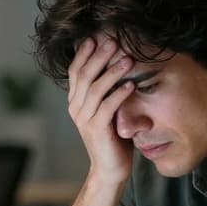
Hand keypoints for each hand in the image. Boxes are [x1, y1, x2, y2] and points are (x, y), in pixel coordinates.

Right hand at [67, 37, 135, 184]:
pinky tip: (131, 84)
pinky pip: (107, 107)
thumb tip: (120, 60)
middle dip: (99, 56)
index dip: (85, 53)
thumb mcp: (109, 109)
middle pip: (84, 75)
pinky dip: (119, 94)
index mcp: (76, 100)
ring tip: (127, 59)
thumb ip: (108, 90)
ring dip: (112, 72)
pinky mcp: (96, 130)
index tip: (97, 36)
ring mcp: (84, 119)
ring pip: (95, 89)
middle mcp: (76, 107)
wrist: (110, 169)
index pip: (76, 70)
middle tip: (114, 41)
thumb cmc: (114, 136)